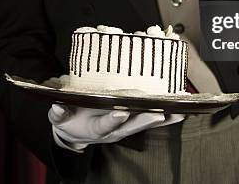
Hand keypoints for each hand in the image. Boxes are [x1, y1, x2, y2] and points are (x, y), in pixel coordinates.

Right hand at [48, 104, 184, 151]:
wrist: (77, 131)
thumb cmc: (70, 120)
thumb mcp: (60, 118)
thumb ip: (58, 114)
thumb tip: (57, 107)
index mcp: (96, 128)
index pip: (105, 125)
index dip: (113, 120)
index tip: (120, 112)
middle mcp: (115, 130)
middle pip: (132, 126)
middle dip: (146, 120)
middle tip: (159, 114)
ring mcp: (126, 128)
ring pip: (147, 123)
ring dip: (164, 118)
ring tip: (180, 111)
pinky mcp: (134, 123)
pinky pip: (153, 118)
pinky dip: (167, 115)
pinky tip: (181, 109)